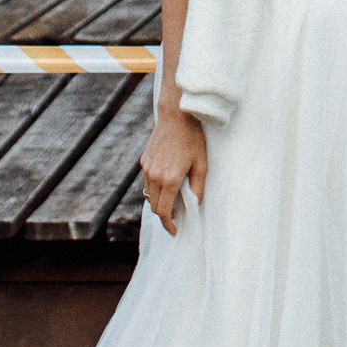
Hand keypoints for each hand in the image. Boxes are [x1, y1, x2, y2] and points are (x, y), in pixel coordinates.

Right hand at [141, 100, 207, 231]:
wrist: (177, 115)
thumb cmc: (193, 138)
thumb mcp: (202, 164)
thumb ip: (198, 187)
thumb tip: (196, 203)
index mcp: (170, 180)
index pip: (164, 211)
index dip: (169, 224)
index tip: (175, 230)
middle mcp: (155, 176)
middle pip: (154, 206)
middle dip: (164, 216)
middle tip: (176, 218)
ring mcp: (147, 168)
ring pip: (149, 194)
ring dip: (158, 202)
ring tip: (172, 201)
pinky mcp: (144, 161)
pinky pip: (147, 181)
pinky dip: (155, 188)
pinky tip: (166, 184)